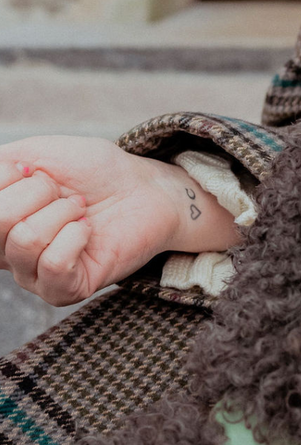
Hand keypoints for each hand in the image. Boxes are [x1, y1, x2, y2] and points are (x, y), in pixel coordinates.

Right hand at [0, 138, 239, 306]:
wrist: (143, 188)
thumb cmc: (92, 170)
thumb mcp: (36, 154)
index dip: (13, 175)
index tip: (38, 171)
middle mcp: (5, 252)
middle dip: (39, 192)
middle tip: (67, 193)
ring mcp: (32, 275)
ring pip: (26, 241)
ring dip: (63, 213)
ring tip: (81, 210)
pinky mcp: (64, 291)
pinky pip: (55, 265)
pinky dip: (77, 236)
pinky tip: (88, 231)